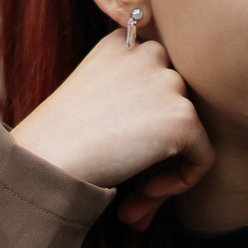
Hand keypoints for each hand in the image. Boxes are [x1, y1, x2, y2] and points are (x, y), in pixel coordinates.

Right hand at [8, 29, 213, 229]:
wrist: (44, 160)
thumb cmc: (57, 140)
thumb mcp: (95, 98)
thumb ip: (134, 100)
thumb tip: (160, 129)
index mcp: (124, 43)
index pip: (157, 84)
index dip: (145, 126)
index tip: (121, 157)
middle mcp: (150, 52)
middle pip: (175, 108)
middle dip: (158, 153)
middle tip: (133, 194)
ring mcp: (169, 83)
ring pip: (189, 136)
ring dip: (164, 173)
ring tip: (133, 204)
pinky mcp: (182, 117)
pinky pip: (202, 158)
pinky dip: (181, 183)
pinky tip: (145, 196)